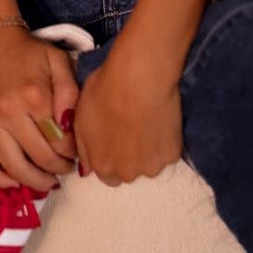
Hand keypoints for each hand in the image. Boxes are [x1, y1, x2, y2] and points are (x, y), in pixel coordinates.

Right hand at [0, 28, 79, 192]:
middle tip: (66, 169)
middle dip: (58, 169)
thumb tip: (69, 127)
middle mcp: (8, 111)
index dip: (72, 153)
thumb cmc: (29, 53)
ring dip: (34, 181)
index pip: (59, 140)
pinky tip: (14, 183)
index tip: (76, 153)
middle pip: (39, 158)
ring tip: (47, 182)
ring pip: (12, 166)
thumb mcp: (58, 62)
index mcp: (34, 96)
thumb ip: (69, 93)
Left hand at [71, 37, 183, 186]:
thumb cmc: (105, 91)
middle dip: (129, 157)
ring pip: (150, 164)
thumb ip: (83, 148)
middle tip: (132, 129)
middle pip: (128, 172)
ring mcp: (151, 166)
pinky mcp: (172, 155)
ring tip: (147, 122)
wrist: (139, 77)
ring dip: (148, 151)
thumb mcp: (80, 118)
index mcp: (102, 166)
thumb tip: (86, 168)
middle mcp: (126, 173)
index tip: (115, 138)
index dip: (111, 156)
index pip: (107, 175)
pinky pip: (167, 152)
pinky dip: (165, 140)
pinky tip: (161, 119)